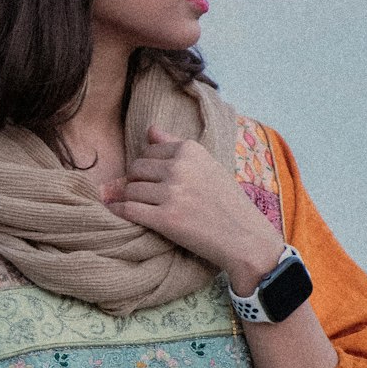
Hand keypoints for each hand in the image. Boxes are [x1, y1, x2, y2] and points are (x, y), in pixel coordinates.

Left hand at [102, 126, 284, 294]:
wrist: (245, 238)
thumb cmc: (227, 202)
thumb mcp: (207, 165)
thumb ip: (176, 145)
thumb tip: (150, 130)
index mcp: (190, 150)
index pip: (148, 151)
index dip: (148, 168)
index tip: (156, 181)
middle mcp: (179, 168)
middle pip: (135, 169)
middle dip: (137, 182)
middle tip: (148, 196)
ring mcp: (172, 193)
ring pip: (130, 189)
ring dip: (132, 199)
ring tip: (145, 208)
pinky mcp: (165, 219)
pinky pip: (129, 209)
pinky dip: (121, 212)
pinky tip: (122, 213)